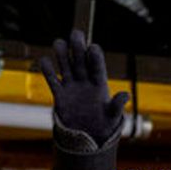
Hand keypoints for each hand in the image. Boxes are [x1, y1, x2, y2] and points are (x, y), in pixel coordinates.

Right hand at [39, 30, 129, 145]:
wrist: (88, 136)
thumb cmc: (104, 124)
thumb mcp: (113, 116)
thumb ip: (117, 105)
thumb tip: (125, 95)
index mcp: (100, 84)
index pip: (97, 67)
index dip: (95, 57)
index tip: (93, 47)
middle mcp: (85, 81)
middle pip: (81, 62)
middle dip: (79, 48)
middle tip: (76, 33)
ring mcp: (72, 86)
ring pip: (66, 67)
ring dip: (62, 56)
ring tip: (59, 43)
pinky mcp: (60, 94)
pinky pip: (53, 81)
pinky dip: (48, 71)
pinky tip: (44, 61)